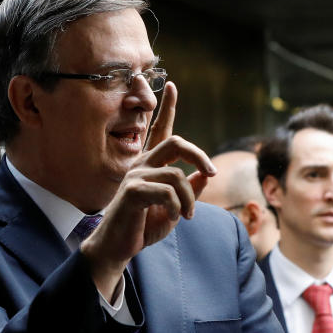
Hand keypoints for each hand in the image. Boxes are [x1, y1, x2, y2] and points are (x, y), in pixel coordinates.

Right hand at [81, 82, 216, 297]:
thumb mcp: (175, 208)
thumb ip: (190, 190)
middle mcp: (142, 164)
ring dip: (189, 199)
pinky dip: (177, 207)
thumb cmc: (145, 226)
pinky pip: (168, 192)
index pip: (160, 131)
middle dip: (199, 156)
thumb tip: (205, 175)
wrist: (120, 246)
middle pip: (176, 143)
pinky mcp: (133, 191)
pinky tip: (173, 219)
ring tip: (186, 216)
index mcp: (151, 165)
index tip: (172, 86)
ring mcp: (136, 176)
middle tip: (213, 173)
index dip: (167, 108)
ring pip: (177, 175)